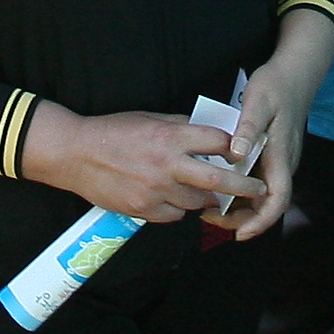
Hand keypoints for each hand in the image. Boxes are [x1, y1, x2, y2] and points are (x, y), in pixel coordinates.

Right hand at [22, 104, 259, 224]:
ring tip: (206, 192)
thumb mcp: (150, 118)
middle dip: (243, 186)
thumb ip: (181, 127)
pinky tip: (172, 198)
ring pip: (197, 202)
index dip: (235, 148)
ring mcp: (155, 191)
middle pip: (218, 180)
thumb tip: (210, 135)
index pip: (217, 142)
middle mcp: (166, 165)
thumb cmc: (113, 131)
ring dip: (206, 198)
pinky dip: (179, 208)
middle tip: (258, 188)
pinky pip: (175, 215)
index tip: (243, 153)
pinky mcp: (144, 210)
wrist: (75, 154)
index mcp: (169, 136)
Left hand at [214, 13, 333, 238]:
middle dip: (242, 219)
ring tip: (208, 207)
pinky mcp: (273, 155)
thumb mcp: (257, 102)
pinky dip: (241, 191)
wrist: (295, 72)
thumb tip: (236, 155)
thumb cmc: (276, 86)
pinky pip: (259, 182)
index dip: (259, 222)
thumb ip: (247, 129)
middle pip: (267, 205)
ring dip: (240, 207)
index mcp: (280, 156)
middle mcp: (283, 164)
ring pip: (263, 196)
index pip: (276, 200)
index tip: (239, 235)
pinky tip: (219, 186)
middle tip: (208, 219)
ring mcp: (279, 161)